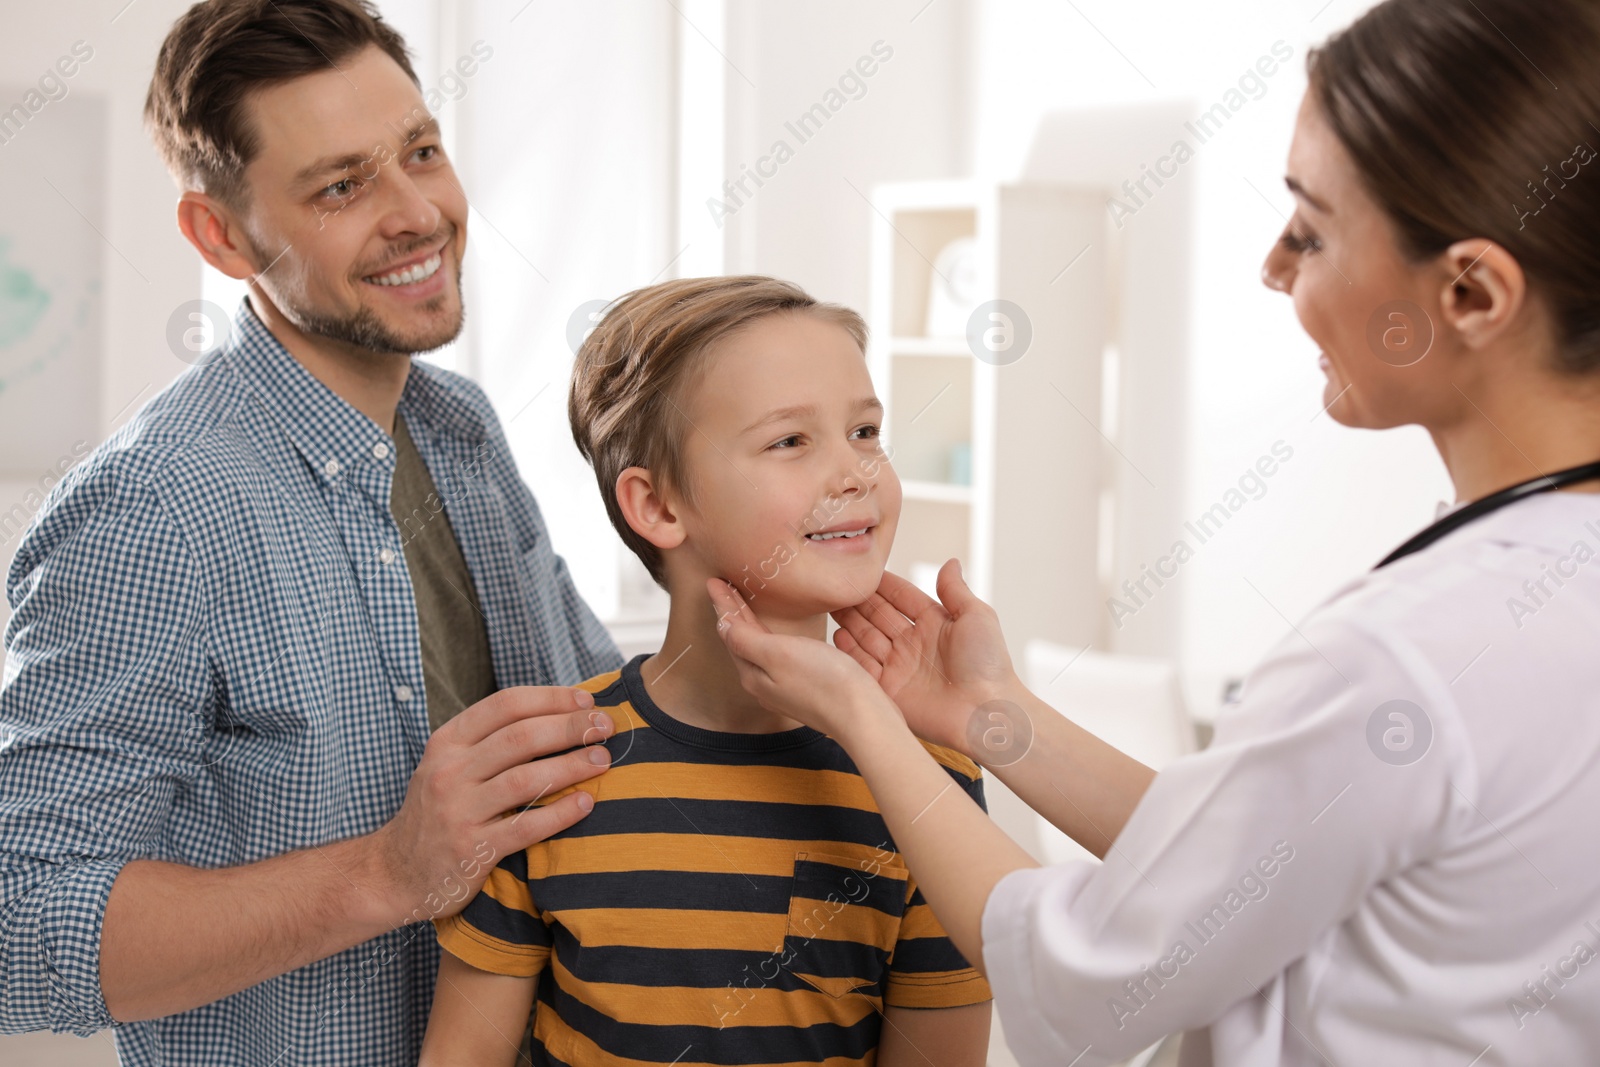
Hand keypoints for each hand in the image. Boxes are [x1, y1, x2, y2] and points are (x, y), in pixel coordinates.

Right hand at [364, 686, 612, 925]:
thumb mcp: (449, 764)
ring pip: (525, 780)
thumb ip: (491, 741)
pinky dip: (560, 813)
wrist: (395, 873)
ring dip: (572, 766)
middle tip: (606, 726)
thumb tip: (558, 712)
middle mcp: (449, 771)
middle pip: (521, 737)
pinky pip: (525, 828)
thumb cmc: (437, 811)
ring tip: (604, 760)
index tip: (586, 699)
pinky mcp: (471, 850)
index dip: (550, 698)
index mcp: (447, 742)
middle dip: (570, 727)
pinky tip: (586, 803)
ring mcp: (458, 811)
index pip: (505, 705)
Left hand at [707, 578, 900, 741]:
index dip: (724, 605)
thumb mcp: (778, 654)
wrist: (862, 716)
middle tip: (722, 586)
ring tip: (743, 604)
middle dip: (732, 613)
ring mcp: (783, 688)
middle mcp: (764, 684)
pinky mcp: (804, 688)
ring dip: (748, 624)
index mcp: (753, 674)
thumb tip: (721, 625)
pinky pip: (776, 657)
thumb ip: (746, 640)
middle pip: (742, 641)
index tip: (714, 581)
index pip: (731, 632)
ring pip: (757, 649)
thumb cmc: (825, 682)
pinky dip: (767, 638)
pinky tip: (776, 635)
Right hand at [829, 559, 1019, 756]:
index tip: (861, 570)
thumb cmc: (988, 664)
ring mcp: (899, 667)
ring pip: (867, 638)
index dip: (882, 584)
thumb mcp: (976, 617)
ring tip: (830, 605)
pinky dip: (849, 652)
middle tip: (837, 585)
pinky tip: (837, 634)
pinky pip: (863, 667)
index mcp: (934, 624)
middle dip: (859, 601)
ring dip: (850, 622)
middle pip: (879, 616)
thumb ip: (955, 590)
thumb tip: (949, 562)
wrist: (984, 713)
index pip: (901, 597)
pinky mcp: (888, 692)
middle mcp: (913, 644)